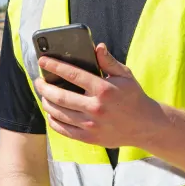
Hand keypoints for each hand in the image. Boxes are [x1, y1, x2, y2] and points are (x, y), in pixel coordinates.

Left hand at [34, 43, 160, 148]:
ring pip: (59, 113)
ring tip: (43, 95)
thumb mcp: (125, 75)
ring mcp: (92, 126)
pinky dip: (53, 120)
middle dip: (44, 87)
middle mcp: (96, 108)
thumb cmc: (133, 96)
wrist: (146, 126)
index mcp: (104, 89)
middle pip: (60, 96)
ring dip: (46, 103)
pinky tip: (51, 112)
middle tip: (38, 81)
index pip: (72, 74)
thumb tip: (97, 47)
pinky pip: (64, 130)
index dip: (54, 66)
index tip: (42, 60)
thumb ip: (109, 61)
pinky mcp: (90, 139)